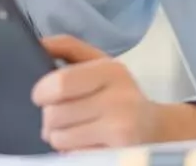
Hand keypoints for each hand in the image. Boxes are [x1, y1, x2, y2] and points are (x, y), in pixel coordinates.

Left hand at [32, 36, 195, 150]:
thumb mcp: (99, 63)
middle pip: (53, 114)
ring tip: (76, 131)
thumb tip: (38, 42)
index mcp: (111, 71)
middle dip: (50, 118)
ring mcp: (121, 132)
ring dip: (59, 137)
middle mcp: (119, 100)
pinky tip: (88, 144)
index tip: (42, 96)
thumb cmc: (118, 93)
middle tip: (64, 117)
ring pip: (59, 138)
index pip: (59, 84)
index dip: (41, 93)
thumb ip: (68, 47)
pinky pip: (72, 156)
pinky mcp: (118, 155)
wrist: (157, 129)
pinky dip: (72, 152)